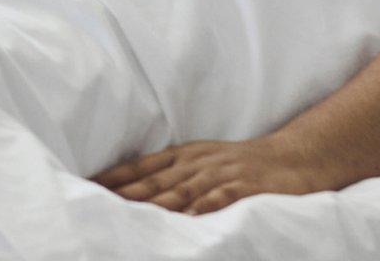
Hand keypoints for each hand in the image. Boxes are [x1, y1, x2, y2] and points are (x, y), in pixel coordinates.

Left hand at [91, 135, 332, 214]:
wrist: (296, 157)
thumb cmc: (243, 164)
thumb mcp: (202, 161)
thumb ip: (171, 175)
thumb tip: (133, 193)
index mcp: (183, 157)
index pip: (139, 168)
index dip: (112, 179)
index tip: (83, 188)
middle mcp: (196, 164)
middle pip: (152, 182)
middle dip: (123, 197)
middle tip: (93, 207)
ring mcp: (220, 175)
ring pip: (180, 192)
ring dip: (152, 205)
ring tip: (128, 220)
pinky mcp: (244, 188)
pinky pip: (219, 201)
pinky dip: (200, 210)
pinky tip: (185, 222)